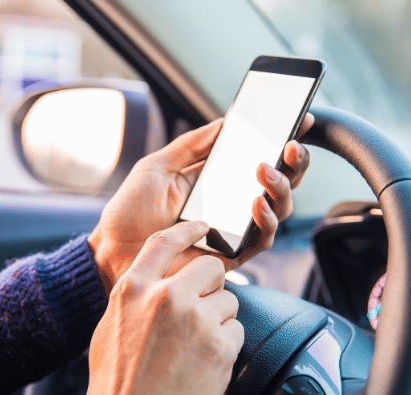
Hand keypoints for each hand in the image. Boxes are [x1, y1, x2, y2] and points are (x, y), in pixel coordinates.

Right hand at [84, 221, 243, 394]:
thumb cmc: (115, 388)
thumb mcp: (109, 331)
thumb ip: (134, 300)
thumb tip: (153, 287)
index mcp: (134, 290)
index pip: (165, 242)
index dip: (189, 230)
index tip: (203, 226)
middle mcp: (166, 297)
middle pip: (212, 266)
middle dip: (213, 284)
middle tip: (203, 308)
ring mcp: (197, 320)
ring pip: (228, 300)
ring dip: (219, 319)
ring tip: (196, 347)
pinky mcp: (221, 345)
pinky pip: (237, 330)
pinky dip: (226, 345)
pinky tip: (204, 363)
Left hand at [88, 114, 313, 292]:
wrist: (111, 251)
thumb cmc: (130, 212)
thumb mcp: (157, 166)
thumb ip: (191, 145)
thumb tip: (225, 122)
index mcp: (217, 182)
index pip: (259, 159)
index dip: (282, 143)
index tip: (299, 121)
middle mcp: (230, 205)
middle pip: (279, 184)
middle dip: (293, 163)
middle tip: (290, 146)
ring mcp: (233, 231)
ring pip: (278, 211)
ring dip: (280, 188)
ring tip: (264, 171)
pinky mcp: (230, 257)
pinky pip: (261, 241)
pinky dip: (265, 221)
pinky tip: (256, 203)